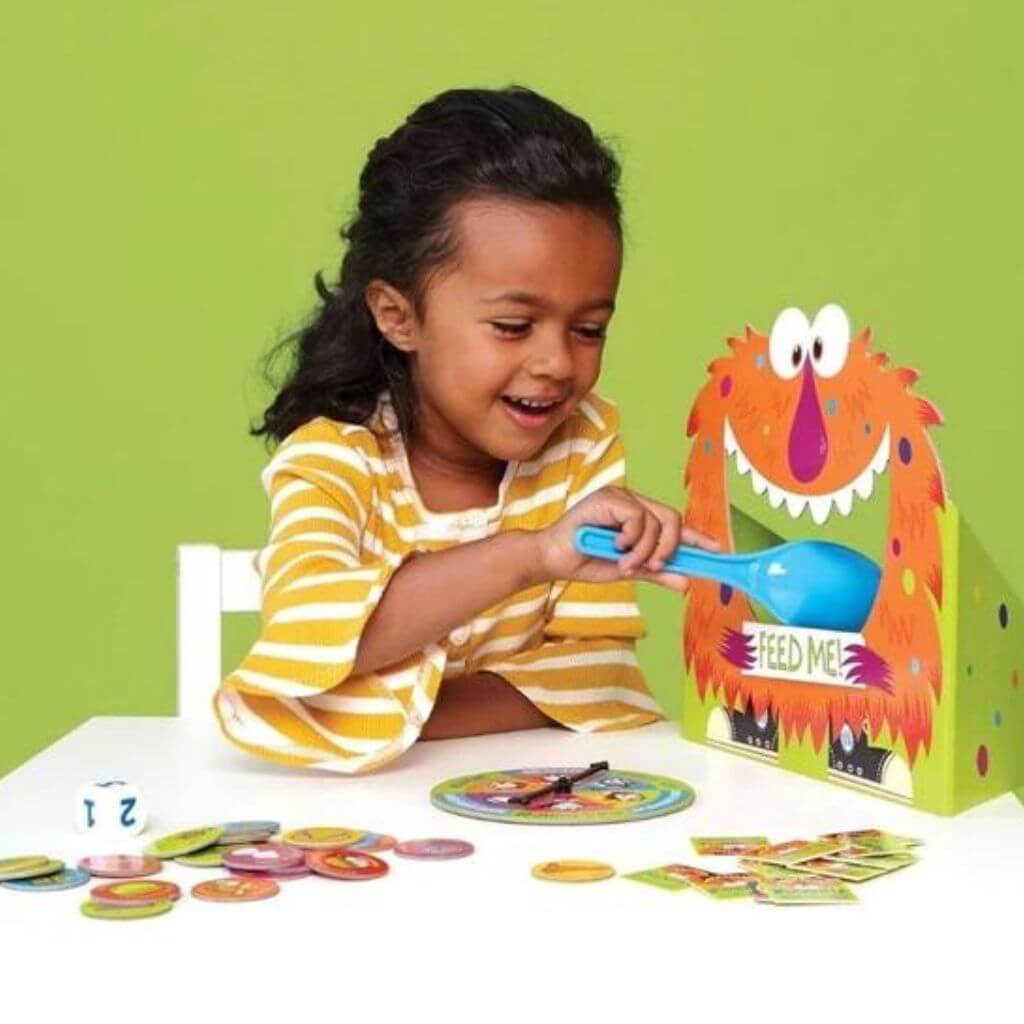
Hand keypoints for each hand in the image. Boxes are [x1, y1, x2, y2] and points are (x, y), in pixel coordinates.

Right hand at [534, 485, 718, 592]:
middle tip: (654, 566)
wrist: (553, 560)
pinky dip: (631, 539)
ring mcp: (621, 497)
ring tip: (625, 563)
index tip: (717, 550)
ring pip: (657, 521)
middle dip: (670, 547)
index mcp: (639, 518)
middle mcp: (633, 503)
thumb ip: (656, 572)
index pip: (676, 524)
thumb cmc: (585, 561)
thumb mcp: (629, 570)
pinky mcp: (609, 498)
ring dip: (645, 550)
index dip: (697, 536)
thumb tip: (686, 582)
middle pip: (673, 518)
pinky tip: (615, 546)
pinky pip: (638, 518)